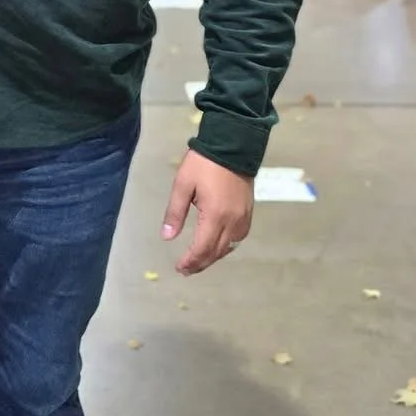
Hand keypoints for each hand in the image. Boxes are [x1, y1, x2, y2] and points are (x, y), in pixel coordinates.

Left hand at [160, 153, 253, 276]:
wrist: (233, 144)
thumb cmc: (203, 164)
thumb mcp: (183, 185)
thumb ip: (175, 213)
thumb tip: (167, 236)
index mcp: (214, 216)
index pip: (201, 249)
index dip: (190, 261)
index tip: (179, 268)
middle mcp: (232, 222)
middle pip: (216, 252)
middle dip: (200, 264)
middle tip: (186, 270)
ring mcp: (243, 218)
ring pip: (229, 247)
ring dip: (213, 257)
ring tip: (199, 261)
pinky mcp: (248, 212)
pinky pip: (238, 238)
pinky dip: (227, 247)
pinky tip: (218, 246)